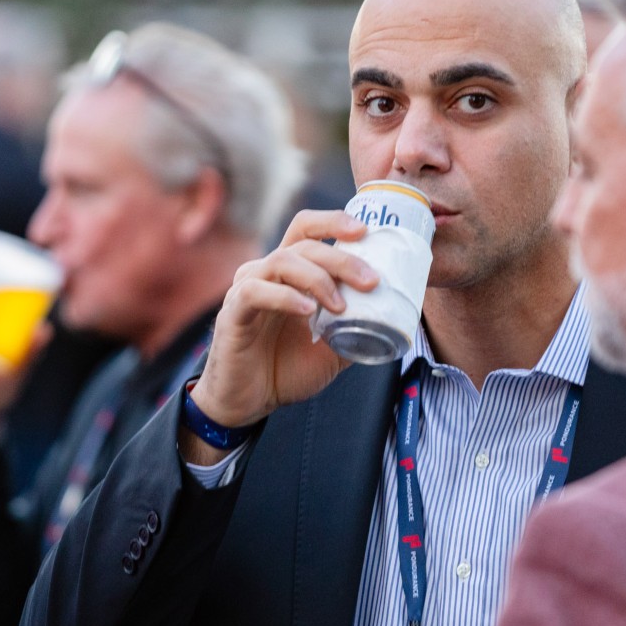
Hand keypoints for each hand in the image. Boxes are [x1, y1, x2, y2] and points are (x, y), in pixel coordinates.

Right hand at [184, 209, 380, 457]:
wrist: (250, 402)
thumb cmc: (286, 368)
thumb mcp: (333, 347)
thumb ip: (356, 326)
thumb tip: (393, 315)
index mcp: (289, 273)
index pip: (307, 229)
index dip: (334, 222)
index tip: (366, 232)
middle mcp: (265, 273)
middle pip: (304, 245)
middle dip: (342, 258)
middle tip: (370, 280)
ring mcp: (246, 289)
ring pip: (281, 262)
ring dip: (318, 279)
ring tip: (339, 306)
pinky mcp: (232, 313)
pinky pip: (255, 292)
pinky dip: (285, 297)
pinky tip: (307, 311)